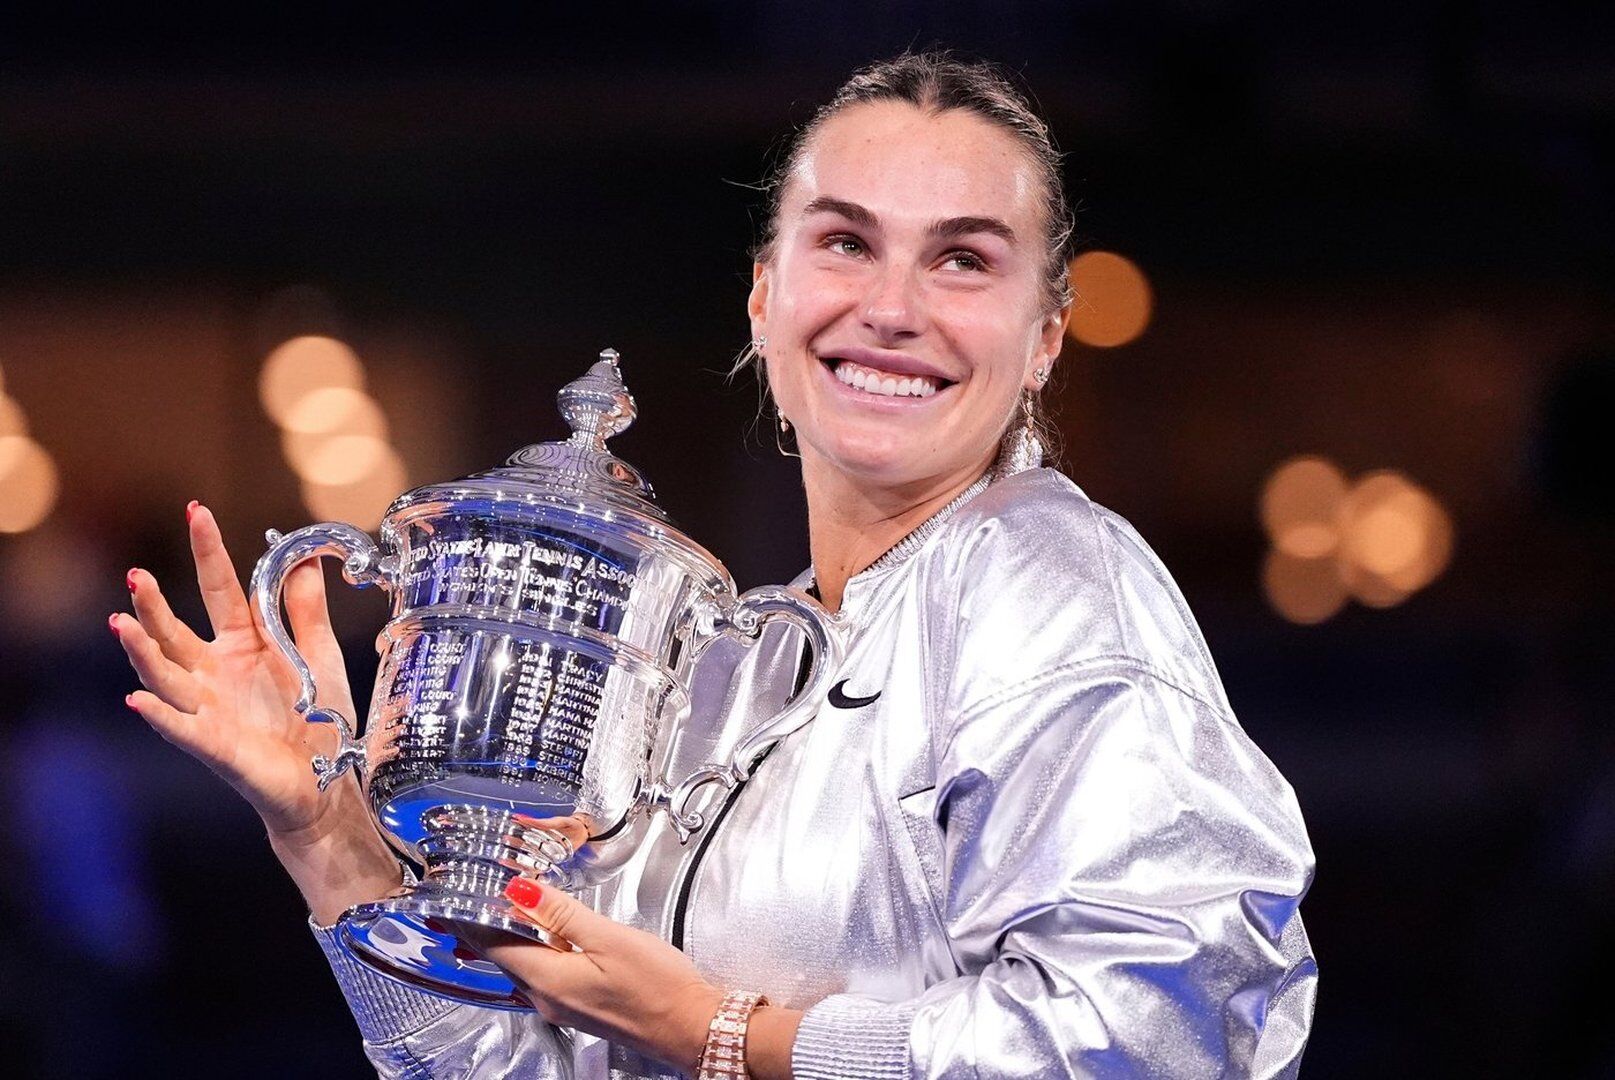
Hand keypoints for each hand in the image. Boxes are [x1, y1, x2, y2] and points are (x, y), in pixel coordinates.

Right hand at [112, 501, 400, 921]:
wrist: (326, 784)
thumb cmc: (319, 720)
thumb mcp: (319, 656)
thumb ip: (306, 612)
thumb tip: (306, 560)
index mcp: (244, 644)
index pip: (221, 589)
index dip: (209, 552)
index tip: (197, 512)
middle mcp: (216, 672)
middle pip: (176, 631)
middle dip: (154, 604)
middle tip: (137, 576)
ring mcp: (208, 708)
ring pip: (165, 674)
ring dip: (142, 651)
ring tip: (122, 624)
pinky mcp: (213, 746)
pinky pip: (181, 728)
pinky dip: (160, 714)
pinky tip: (140, 698)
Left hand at [464, 878, 801, 1077]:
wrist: (694, 1028)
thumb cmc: (659, 987)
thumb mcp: (610, 938)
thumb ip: (561, 912)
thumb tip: (519, 890)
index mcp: (548, 978)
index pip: (492, 942)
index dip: (469, 916)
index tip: (448, 896)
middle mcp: (546, 998)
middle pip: (502, 955)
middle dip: (481, 925)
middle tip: (463, 896)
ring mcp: (561, 1005)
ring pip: (520, 964)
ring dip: (505, 937)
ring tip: (489, 911)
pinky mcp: (578, 1006)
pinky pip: (541, 973)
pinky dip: (530, 950)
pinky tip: (537, 937)